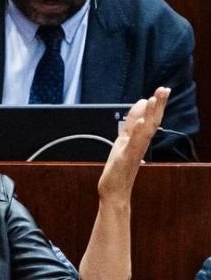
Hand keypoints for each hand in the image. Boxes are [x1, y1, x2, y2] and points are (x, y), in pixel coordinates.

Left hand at [98, 87, 169, 201]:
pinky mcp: (126, 158)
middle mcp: (140, 144)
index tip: (162, 90)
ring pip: (145, 130)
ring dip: (150, 114)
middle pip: (152, 121)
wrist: (115, 190)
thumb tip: (138, 111)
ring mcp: (134, 150)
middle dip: (158, 105)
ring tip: (154, 99)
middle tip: (164, 89)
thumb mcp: (123, 142)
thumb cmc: (119, 168)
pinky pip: (133, 144)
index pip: (150, 119)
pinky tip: (139, 122)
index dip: (156, 105)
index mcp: (139, 140)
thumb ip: (130, 127)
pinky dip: (137, 132)